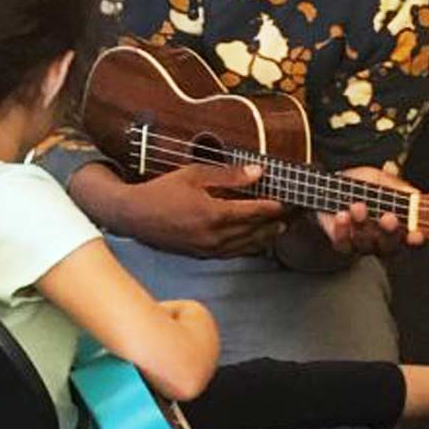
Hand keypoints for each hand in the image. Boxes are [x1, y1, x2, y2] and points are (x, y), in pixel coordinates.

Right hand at [123, 163, 285, 257]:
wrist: (134, 216)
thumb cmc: (161, 192)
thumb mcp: (194, 174)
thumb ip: (228, 175)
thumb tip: (257, 172)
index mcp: (213, 214)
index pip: (254, 211)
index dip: (275, 206)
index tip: (290, 200)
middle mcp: (213, 236)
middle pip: (255, 230)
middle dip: (277, 221)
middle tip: (294, 213)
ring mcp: (208, 249)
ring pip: (246, 245)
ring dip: (266, 236)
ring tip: (282, 227)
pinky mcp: (202, 255)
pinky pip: (233, 253)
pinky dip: (249, 247)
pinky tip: (257, 241)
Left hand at [316, 166, 423, 257]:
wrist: (338, 178)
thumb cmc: (365, 182)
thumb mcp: (384, 180)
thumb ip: (399, 188)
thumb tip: (415, 196)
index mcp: (397, 226)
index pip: (409, 238)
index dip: (414, 239)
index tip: (416, 234)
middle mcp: (381, 239)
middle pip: (389, 245)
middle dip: (389, 232)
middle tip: (389, 218)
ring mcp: (361, 243)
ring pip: (365, 244)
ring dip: (363, 225)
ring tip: (358, 207)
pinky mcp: (341, 242)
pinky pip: (343, 243)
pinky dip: (343, 230)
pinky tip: (342, 216)